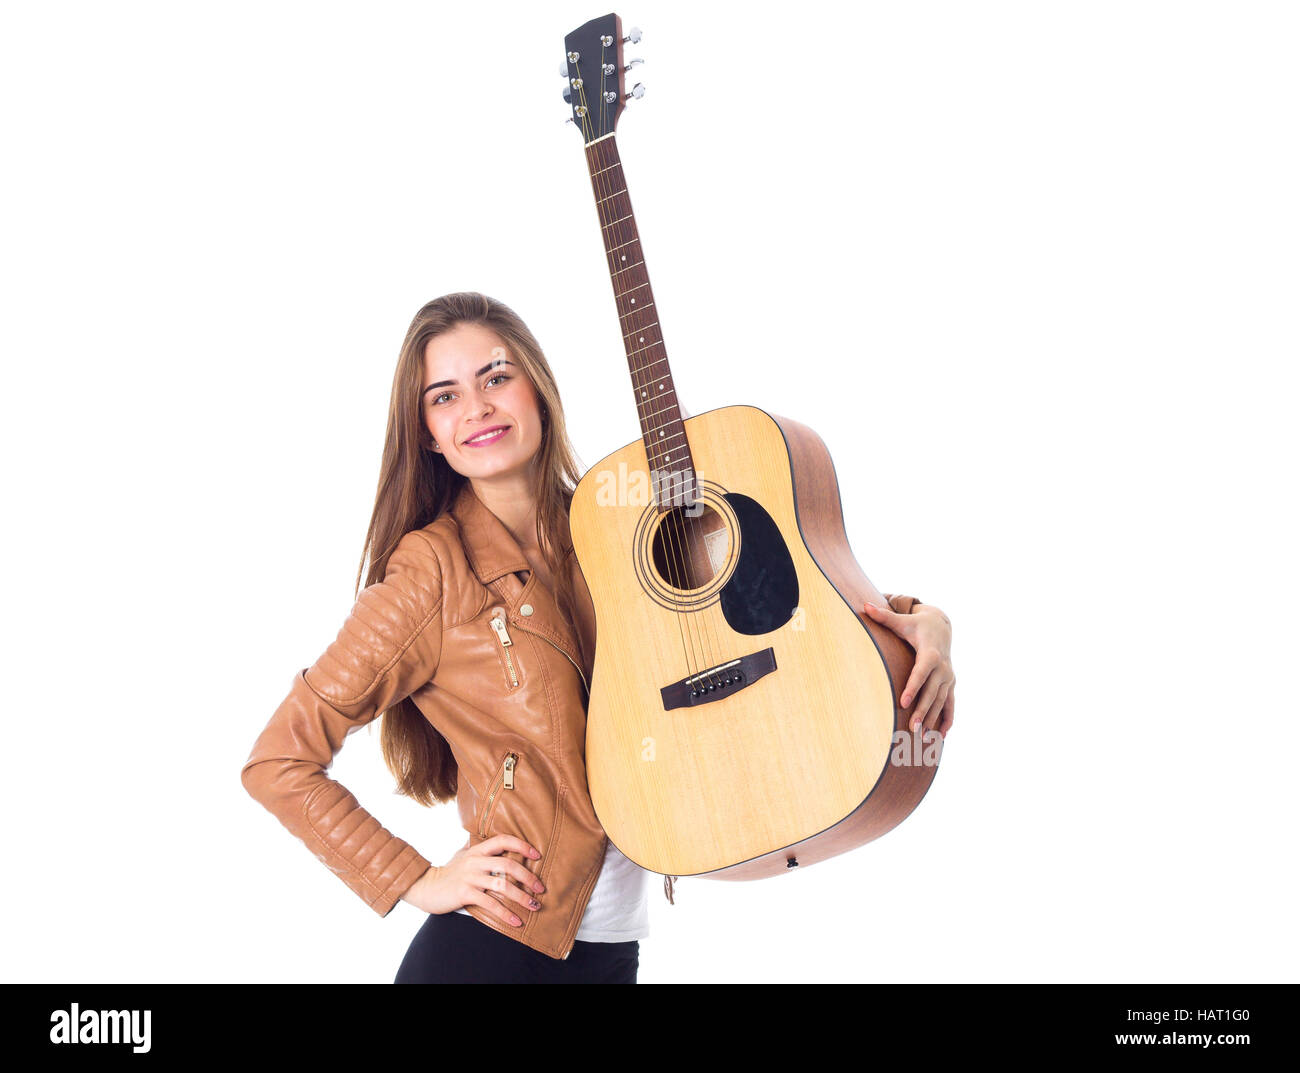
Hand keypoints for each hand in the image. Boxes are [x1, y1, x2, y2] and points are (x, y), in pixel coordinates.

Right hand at [400, 834, 545, 927]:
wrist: (425, 887)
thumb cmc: (448, 872)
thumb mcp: (463, 855)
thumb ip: (480, 849)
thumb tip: (499, 843)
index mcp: (477, 850)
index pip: (503, 840)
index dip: (522, 845)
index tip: (537, 854)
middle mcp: (475, 861)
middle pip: (508, 864)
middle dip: (528, 877)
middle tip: (540, 888)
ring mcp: (470, 877)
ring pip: (502, 885)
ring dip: (521, 897)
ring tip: (534, 906)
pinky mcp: (465, 893)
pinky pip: (490, 904)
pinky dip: (506, 914)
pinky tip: (516, 921)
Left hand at [862, 600, 955, 738]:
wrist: (940, 625)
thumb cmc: (916, 625)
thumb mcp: (901, 620)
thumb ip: (883, 616)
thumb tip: (864, 605)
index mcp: (930, 653)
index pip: (921, 672)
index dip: (913, 687)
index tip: (903, 702)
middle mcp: (943, 667)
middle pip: (932, 692)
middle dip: (922, 710)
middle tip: (911, 728)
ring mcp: (949, 677)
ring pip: (941, 702)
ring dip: (932, 720)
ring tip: (921, 737)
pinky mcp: (951, 683)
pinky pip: (951, 704)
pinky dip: (948, 719)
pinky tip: (942, 737)